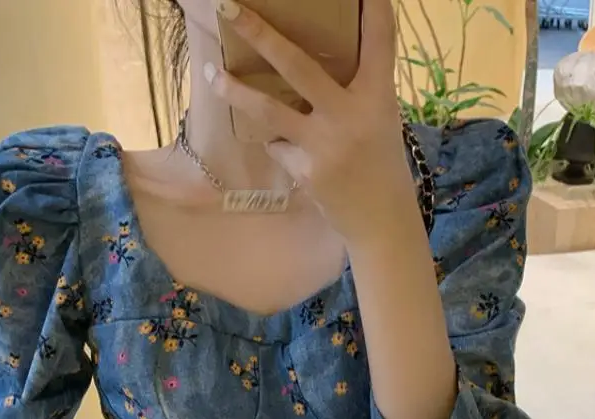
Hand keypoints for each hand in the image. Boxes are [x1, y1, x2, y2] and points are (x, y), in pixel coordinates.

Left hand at [207, 0, 417, 241]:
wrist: (380, 220)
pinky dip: (280, 144)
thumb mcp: (380, 121)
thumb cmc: (381, 165)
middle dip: (259, 34)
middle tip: (229, 7)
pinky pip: (279, 146)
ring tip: (212, 74)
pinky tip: (294, 153)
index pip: (379, 45)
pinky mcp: (305, 171)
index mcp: (378, 98)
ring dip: (236, 91)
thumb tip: (308, 70)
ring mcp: (323, 145)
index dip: (374, 13)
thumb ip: (354, 95)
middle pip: (297, 66)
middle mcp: (350, 116)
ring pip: (269, 110)